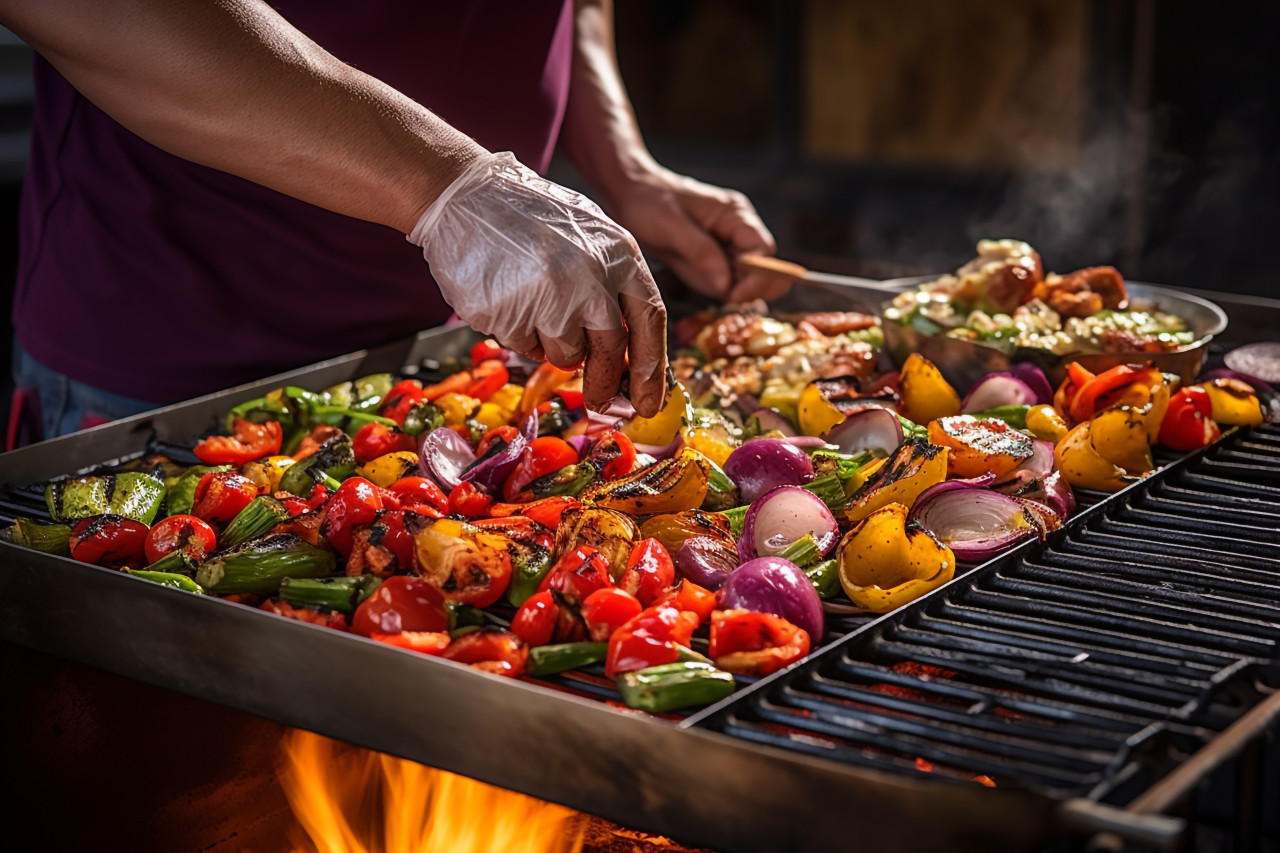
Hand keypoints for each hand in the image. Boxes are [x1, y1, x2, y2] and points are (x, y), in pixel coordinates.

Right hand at [407, 152, 666, 416]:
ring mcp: (544, 296)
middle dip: (605, 382)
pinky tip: (507, 295)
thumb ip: (613, 287)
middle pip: (609, 350)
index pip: (650, 321)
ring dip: (551, 343)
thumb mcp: (590, 237)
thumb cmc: (531, 218)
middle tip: (601, 399)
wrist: (466, 196)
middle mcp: (587, 278)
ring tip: (533, 301)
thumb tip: (629, 356)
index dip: (652, 368)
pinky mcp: (504, 312)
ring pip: (562, 354)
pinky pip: (520, 344)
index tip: (649, 400)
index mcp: (617, 254)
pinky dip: (516, 331)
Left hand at [606, 166, 783, 302]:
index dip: (758, 276)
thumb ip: (700, 252)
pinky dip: (720, 298)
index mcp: (735, 216)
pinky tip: (702, 300)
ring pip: (747, 282)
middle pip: (765, 269)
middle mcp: (738, 234)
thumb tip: (726, 286)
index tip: (734, 295)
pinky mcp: (713, 264)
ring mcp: (726, 251)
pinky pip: (727, 286)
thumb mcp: (671, 225)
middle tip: (726, 302)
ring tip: (708, 301)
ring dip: (734, 297)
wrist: (631, 194)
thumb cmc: (650, 200)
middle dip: (752, 290)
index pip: (764, 250)